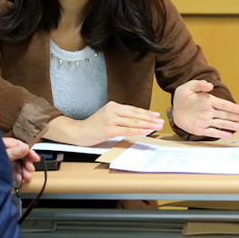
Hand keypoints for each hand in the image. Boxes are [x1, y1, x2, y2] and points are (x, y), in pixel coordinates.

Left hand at [3, 137, 39, 185]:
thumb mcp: (2, 155)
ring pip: (17, 165)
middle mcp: (4, 152)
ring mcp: (3, 161)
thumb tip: (26, 148)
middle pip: (20, 156)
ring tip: (26, 177)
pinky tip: (19, 180)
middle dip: (27, 164)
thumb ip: (13, 152)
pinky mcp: (2, 169)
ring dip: (23, 172)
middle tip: (31, 169)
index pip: (20, 146)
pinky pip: (12, 172)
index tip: (36, 158)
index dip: (29, 152)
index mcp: (4, 144)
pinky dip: (17, 176)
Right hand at [45, 101, 163, 145]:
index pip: (133, 109)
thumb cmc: (93, 126)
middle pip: (135, 114)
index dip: (146, 112)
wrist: (77, 132)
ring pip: (133, 122)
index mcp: (113, 105)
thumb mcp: (106, 116)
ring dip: (147, 124)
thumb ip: (119, 116)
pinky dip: (138, 131)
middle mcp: (112, 110)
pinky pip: (127, 130)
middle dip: (150, 118)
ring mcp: (110, 119)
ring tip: (157, 126)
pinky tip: (146, 131)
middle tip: (160, 120)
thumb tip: (136, 121)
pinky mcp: (108, 129)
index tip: (156, 115)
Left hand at [172, 80, 238, 137]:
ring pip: (221, 124)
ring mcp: (206, 121)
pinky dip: (220, 134)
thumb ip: (199, 85)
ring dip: (232, 126)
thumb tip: (210, 85)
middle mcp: (210, 111)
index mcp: (209, 101)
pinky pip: (211, 132)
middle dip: (238, 117)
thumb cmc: (182, 96)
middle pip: (226, 115)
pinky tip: (229, 135)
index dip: (233, 107)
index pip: (223, 104)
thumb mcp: (188, 87)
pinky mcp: (200, 129)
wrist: (174, 108)